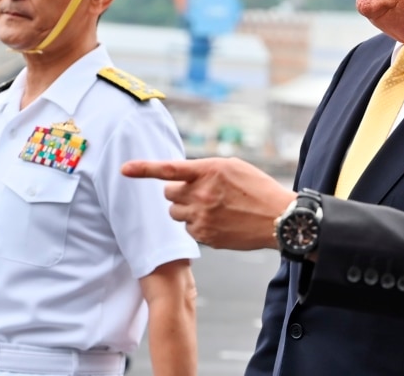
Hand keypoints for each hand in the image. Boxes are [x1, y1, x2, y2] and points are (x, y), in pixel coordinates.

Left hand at [121, 157, 295, 250]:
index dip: (143, 169)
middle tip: (197, 194)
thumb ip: (205, 169)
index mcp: (208, 171)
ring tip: (212, 209)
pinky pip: (188, 230)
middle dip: (178, 193)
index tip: (124, 169)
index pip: (168, 169)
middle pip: (169, 194)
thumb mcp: (233, 167)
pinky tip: (219, 222)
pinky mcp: (206, 236)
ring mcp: (203, 217)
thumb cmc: (257, 189)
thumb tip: (182, 177)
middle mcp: (202, 194)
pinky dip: (198, 226)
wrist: (279, 219)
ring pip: (176, 214)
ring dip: (187, 210)